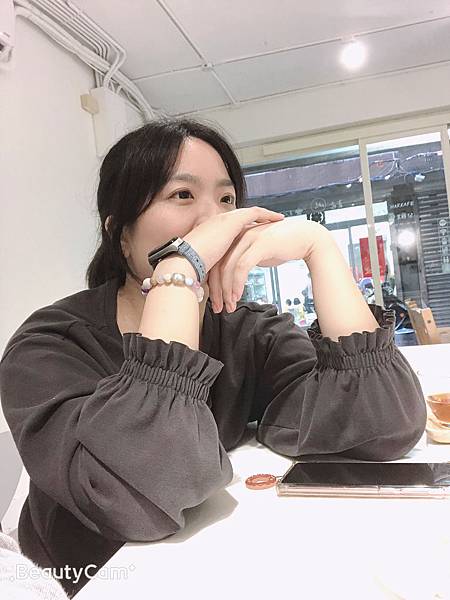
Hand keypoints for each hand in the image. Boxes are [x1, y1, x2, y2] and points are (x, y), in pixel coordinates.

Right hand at [183, 207, 284, 273]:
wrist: (184, 262)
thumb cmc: (190, 269)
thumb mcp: (205, 267)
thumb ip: (215, 268)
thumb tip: (221, 281)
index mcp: (208, 232)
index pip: (229, 229)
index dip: (243, 231)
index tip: (253, 234)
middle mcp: (215, 222)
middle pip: (241, 220)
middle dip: (256, 222)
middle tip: (271, 224)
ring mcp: (223, 220)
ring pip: (250, 215)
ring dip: (264, 217)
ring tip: (278, 220)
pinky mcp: (232, 221)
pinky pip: (255, 213)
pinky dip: (267, 215)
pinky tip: (278, 219)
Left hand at [208, 219, 329, 312]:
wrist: (306, 238)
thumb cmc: (283, 246)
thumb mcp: (258, 252)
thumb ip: (244, 260)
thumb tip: (233, 278)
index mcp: (235, 236)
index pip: (216, 261)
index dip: (213, 283)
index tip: (216, 299)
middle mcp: (238, 235)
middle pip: (218, 265)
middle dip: (217, 290)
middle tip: (219, 307)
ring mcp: (248, 238)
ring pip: (228, 267)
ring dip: (227, 290)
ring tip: (230, 305)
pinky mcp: (259, 244)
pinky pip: (242, 266)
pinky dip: (237, 283)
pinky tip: (238, 295)